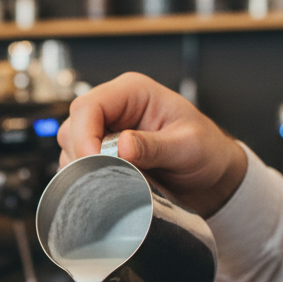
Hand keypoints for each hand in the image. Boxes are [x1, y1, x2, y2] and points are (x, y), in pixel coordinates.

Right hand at [58, 72, 246, 215]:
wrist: (211, 177)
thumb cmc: (206, 151)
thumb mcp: (188, 146)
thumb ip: (155, 146)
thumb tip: (122, 147)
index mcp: (133, 92)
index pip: (89, 107)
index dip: (85, 136)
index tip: (95, 164)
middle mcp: (114, 109)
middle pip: (73, 127)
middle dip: (84, 157)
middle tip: (106, 180)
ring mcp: (105, 132)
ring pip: (71, 149)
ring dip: (86, 171)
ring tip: (117, 184)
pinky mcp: (102, 155)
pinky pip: (80, 167)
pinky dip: (88, 181)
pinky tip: (111, 188)